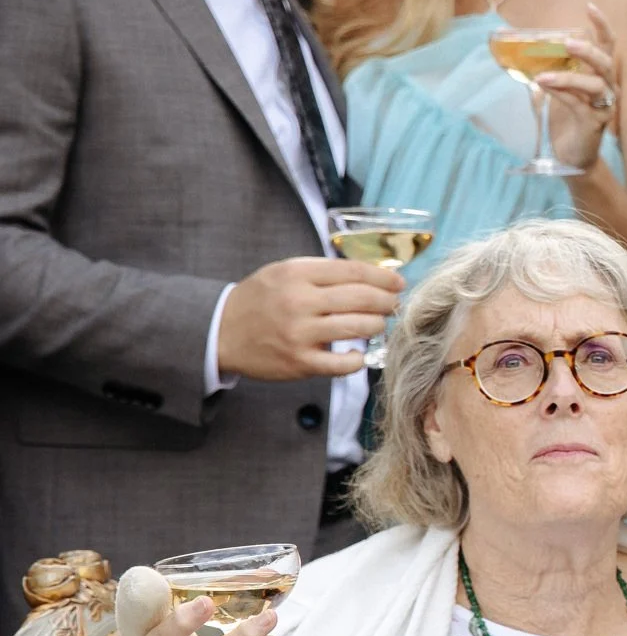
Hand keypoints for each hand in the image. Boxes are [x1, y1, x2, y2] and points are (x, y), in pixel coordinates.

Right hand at [216, 257, 403, 381]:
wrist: (219, 332)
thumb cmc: (260, 300)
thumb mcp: (283, 272)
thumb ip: (321, 271)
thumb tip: (370, 275)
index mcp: (296, 274)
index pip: (353, 271)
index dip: (383, 277)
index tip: (398, 282)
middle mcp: (299, 301)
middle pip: (361, 298)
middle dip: (387, 301)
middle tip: (393, 304)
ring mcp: (300, 333)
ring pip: (358, 327)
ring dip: (377, 326)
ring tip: (377, 324)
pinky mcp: (300, 362)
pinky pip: (343, 364)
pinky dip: (358, 359)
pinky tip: (358, 354)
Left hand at [541, 4, 621, 172]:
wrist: (571, 154)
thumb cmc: (566, 116)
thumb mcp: (555, 85)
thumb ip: (544, 64)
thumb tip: (511, 39)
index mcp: (599, 74)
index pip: (607, 45)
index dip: (602, 27)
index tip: (590, 8)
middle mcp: (607, 88)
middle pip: (606, 63)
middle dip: (589, 51)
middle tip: (569, 43)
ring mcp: (603, 107)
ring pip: (595, 86)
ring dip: (569, 77)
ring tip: (544, 75)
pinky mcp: (593, 124)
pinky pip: (579, 105)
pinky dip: (561, 94)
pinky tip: (544, 87)